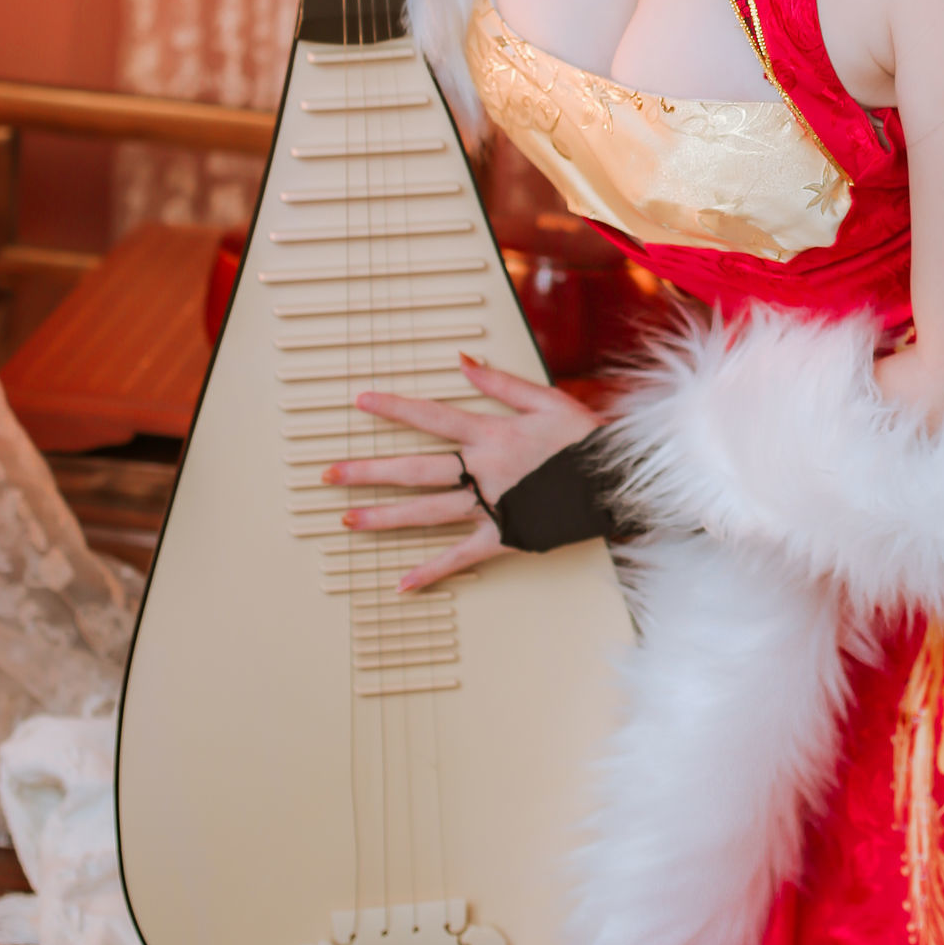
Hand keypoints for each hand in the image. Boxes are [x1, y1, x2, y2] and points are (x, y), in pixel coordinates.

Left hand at [326, 356, 601, 591]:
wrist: (615, 481)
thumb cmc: (584, 439)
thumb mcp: (546, 399)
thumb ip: (501, 383)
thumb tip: (461, 361)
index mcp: (491, 434)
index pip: (432, 417)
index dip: (395, 407)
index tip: (360, 401)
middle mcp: (482, 471)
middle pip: (415, 469)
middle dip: (368, 471)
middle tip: (327, 475)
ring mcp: (490, 505)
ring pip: (427, 512)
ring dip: (385, 516)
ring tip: (347, 521)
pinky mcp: (505, 535)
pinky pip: (461, 555)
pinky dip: (432, 570)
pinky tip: (401, 583)